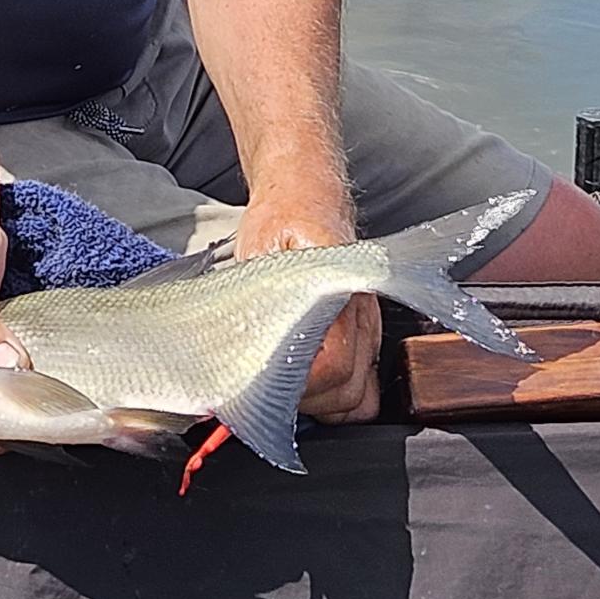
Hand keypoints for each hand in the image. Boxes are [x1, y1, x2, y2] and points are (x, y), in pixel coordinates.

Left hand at [235, 178, 380, 423]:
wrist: (306, 194)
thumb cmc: (281, 218)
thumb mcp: (258, 247)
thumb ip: (253, 296)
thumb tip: (231, 352)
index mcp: (338, 290)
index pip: (333, 366)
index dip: (297, 387)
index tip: (262, 389)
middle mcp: (362, 312)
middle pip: (348, 390)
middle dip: (304, 402)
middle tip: (266, 390)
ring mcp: (368, 326)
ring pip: (359, 396)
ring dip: (320, 404)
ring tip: (283, 387)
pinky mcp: (365, 334)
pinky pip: (364, 387)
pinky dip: (339, 398)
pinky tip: (308, 387)